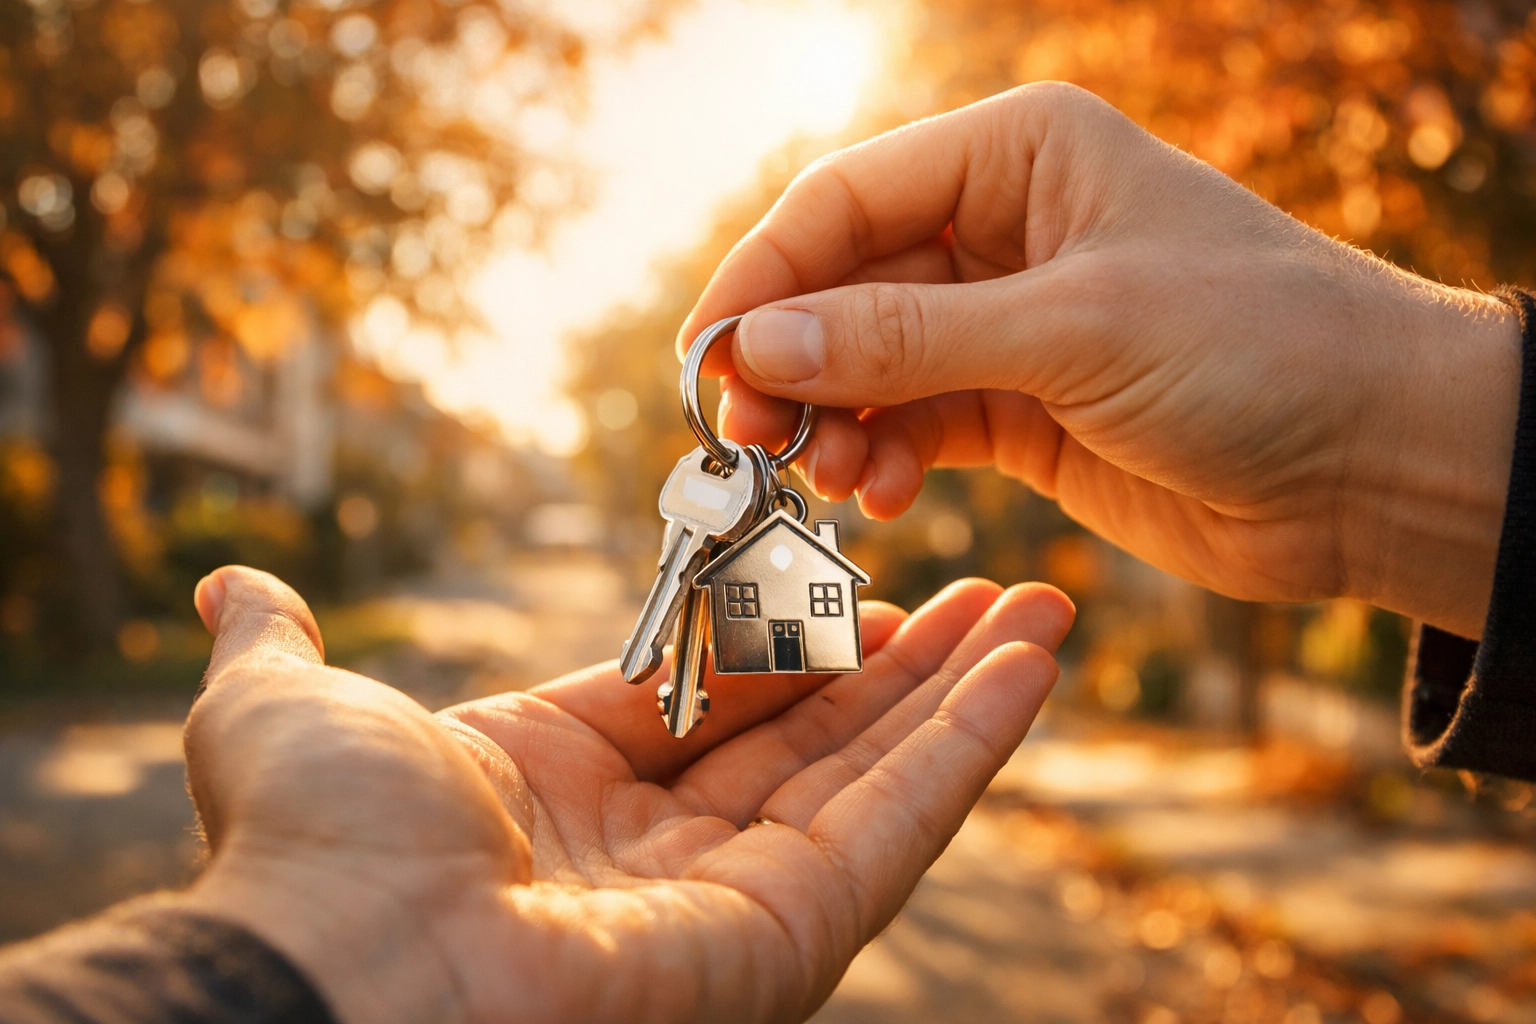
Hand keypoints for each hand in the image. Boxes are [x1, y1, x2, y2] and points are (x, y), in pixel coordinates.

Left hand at [178, 566, 1072, 1023]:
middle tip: (994, 588)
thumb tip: (233, 589)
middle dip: (907, 661)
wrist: (349, 970)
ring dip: (965, 693)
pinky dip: (970, 745)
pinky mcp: (790, 941)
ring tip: (1043, 610)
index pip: (706, 697)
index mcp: (559, 788)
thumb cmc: (316, 847)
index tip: (858, 581)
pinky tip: (1030, 665)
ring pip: (875, 778)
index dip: (784, 639)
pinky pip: (899, 828)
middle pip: (811, 739)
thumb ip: (283, 648)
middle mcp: (655, 852)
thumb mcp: (286, 712)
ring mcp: (733, 901)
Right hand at [684, 83, 1520, 637]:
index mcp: (1020, 155)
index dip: (763, 278)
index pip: (845, 201)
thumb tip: (758, 349)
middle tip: (748, 435)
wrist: (1375, 463)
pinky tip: (881, 494)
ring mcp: (1010, 324)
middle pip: (844, 285)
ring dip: (832, 419)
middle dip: (791, 360)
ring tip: (824, 474)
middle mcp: (1005, 229)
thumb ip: (907, 339)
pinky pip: (916, 425)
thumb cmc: (1259, 349)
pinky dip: (884, 458)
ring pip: (870, 363)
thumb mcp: (1073, 328)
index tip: (705, 360)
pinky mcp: (1022, 409)